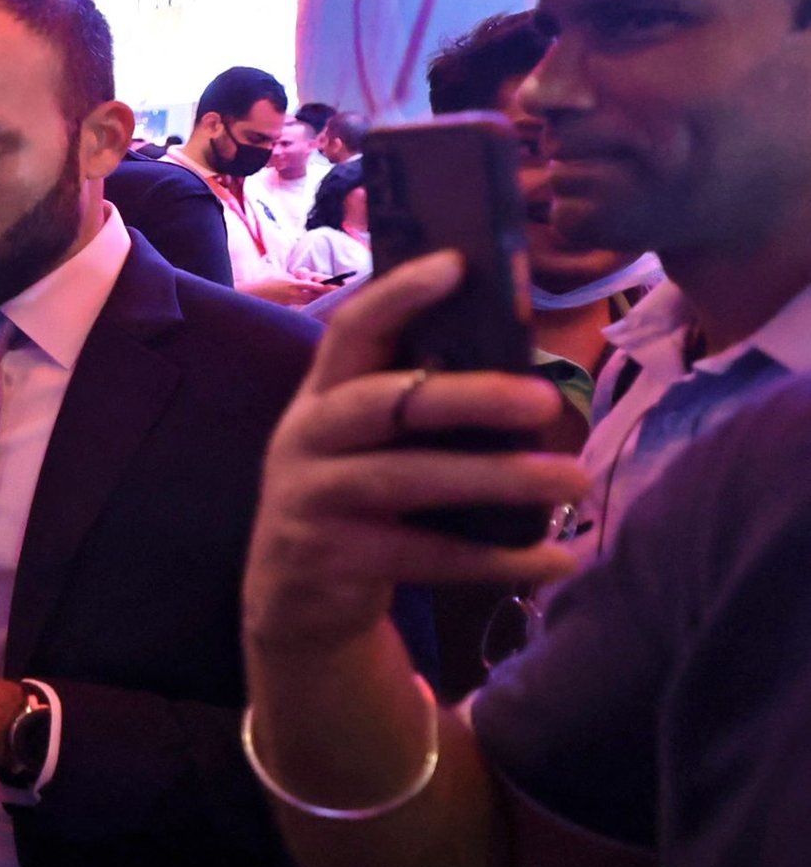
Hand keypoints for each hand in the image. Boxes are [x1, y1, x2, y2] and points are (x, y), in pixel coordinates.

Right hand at [243, 251, 586, 657]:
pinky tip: (556, 559)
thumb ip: (415, 403)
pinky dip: (498, 559)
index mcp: (323, 396)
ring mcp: (312, 498)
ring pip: (409, 479)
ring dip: (497, 478)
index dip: (399, 294)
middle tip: (547, 400)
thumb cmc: (356, 501)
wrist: (294, 601)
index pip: (352, 329)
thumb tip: (522, 362)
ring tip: (572, 480)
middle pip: (384, 402)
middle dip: (468, 397)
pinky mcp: (331, 558)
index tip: (457, 265)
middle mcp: (306, 437)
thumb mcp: (367, 444)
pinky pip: (427, 555)